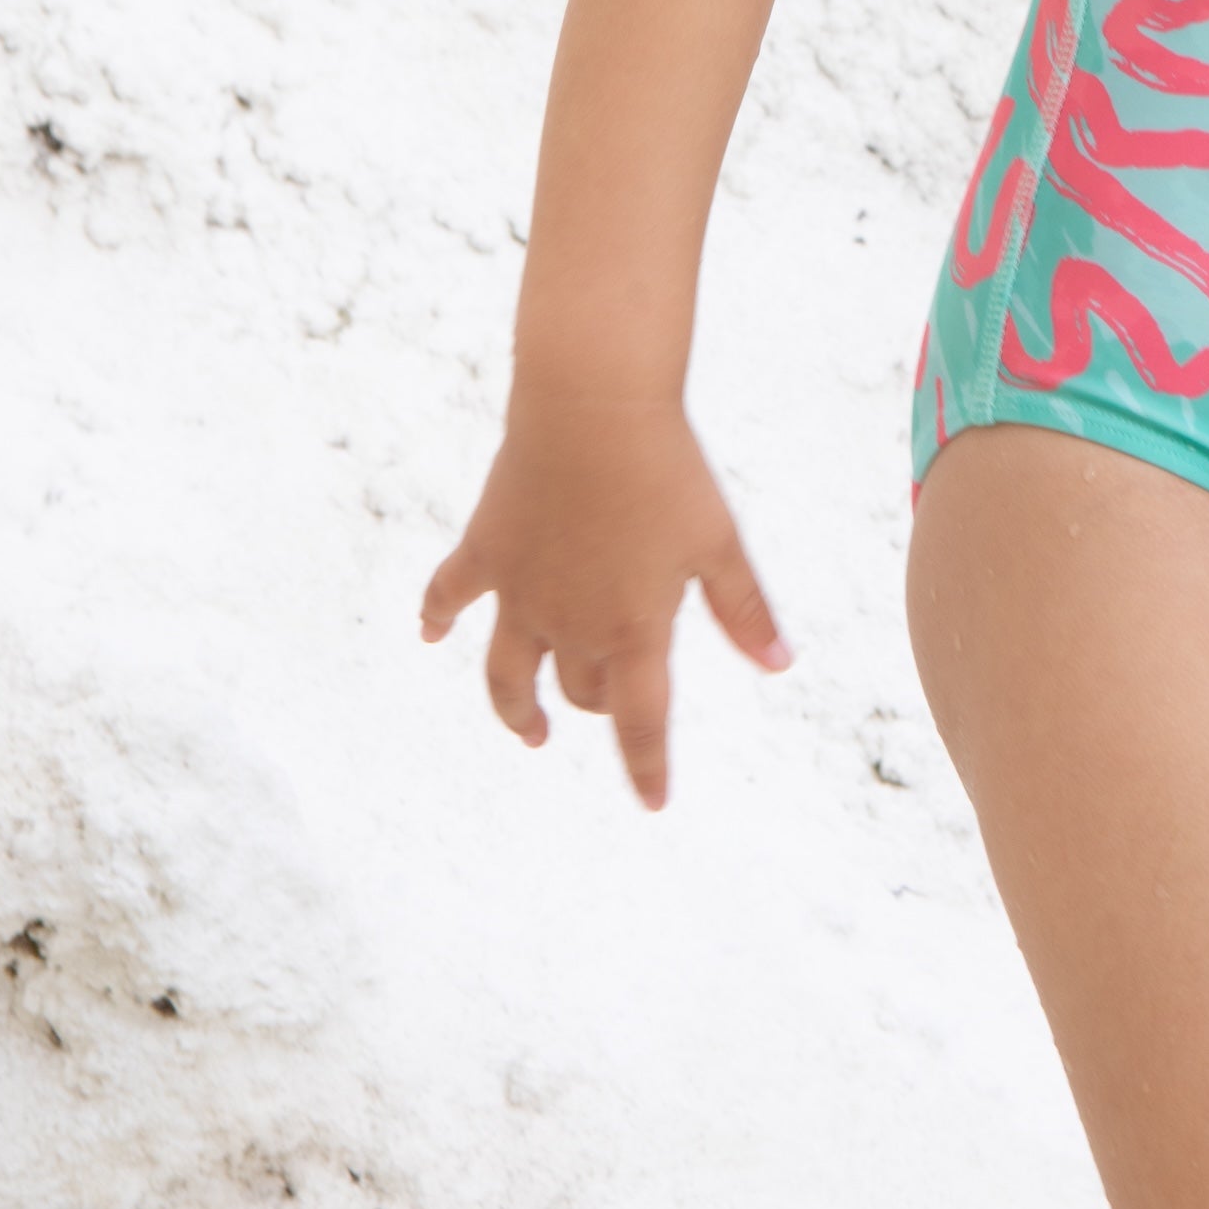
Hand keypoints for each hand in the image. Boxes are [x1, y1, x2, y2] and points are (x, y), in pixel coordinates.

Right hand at [421, 386, 789, 811]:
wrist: (594, 406)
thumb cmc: (668, 471)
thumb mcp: (719, 542)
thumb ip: (744, 610)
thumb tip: (779, 665)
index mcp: (633, 629)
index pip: (641, 722)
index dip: (647, 766)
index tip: (653, 802)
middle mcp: (570, 624)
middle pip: (581, 690)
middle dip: (595, 706)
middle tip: (604, 705)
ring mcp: (519, 592)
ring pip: (508, 673)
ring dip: (516, 707)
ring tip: (529, 727)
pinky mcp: (485, 550)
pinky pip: (449, 595)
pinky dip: (436, 618)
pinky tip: (429, 635)